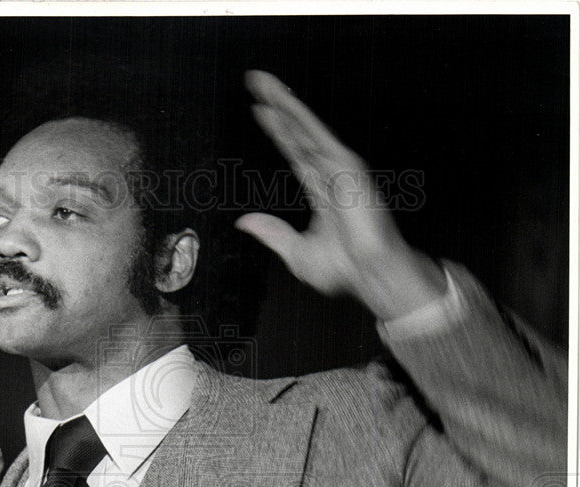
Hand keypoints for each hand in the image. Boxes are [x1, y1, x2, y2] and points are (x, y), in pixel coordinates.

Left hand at [235, 70, 446, 321]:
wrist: (371, 274)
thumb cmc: (345, 269)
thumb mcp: (297, 253)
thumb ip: (272, 234)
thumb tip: (244, 222)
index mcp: (323, 192)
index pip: (296, 154)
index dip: (279, 131)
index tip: (260, 112)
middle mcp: (331, 175)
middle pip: (299, 134)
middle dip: (278, 108)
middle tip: (256, 83)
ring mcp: (340, 168)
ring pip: (306, 129)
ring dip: (285, 104)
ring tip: (262, 84)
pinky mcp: (346, 167)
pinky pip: (318, 137)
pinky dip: (300, 119)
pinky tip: (283, 104)